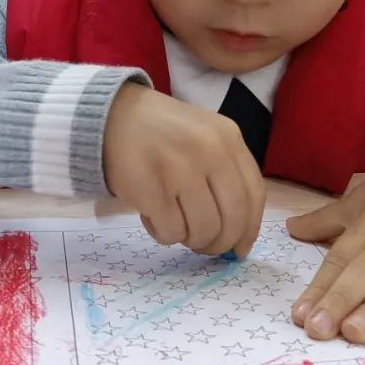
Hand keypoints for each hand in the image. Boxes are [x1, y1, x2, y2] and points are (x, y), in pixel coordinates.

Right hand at [103, 83, 265, 256]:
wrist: (111, 116)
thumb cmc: (162, 132)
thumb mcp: (205, 136)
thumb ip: (226, 174)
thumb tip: (239, 234)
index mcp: (228, 138)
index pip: (254, 194)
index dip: (250, 229)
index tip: (241, 248)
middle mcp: (209, 151)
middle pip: (232, 218)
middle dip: (221, 243)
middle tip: (206, 247)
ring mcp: (179, 169)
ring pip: (203, 230)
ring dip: (191, 239)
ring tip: (176, 225)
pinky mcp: (150, 188)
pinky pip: (171, 231)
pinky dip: (164, 234)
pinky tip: (154, 218)